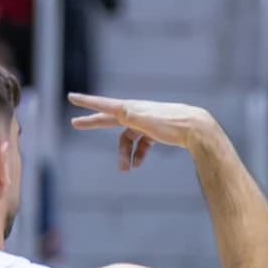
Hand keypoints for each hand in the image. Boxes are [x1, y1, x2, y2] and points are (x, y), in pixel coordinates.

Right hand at [69, 93, 218, 171]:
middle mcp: (136, 113)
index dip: (87, 103)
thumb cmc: (171, 124)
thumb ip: (131, 116)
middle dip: (93, 123)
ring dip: (124, 154)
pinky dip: (139, 154)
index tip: (71, 97)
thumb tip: (122, 114)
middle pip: (110, 119)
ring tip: (124, 170)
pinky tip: (138, 165)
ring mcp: (146, 122)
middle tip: (75, 124)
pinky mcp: (157, 131)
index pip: (104, 105)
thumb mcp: (146, 120)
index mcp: (131, 108)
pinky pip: (142, 143)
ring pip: (128, 138)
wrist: (196, 128)